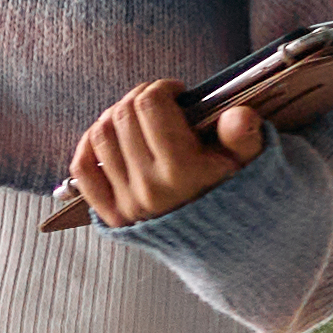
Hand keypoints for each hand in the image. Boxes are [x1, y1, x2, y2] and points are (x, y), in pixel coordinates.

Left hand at [55, 77, 264, 231]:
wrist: (221, 244)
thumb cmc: (232, 193)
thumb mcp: (249, 163)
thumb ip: (243, 136)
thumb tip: (237, 114)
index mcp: (182, 172)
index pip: (150, 106)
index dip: (160, 88)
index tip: (175, 93)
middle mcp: (149, 187)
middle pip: (122, 115)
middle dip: (138, 97)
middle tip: (157, 101)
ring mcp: (127, 203)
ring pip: (100, 136)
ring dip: (115, 116)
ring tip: (137, 118)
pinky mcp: (112, 214)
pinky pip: (83, 169)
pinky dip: (89, 145)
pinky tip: (108, 135)